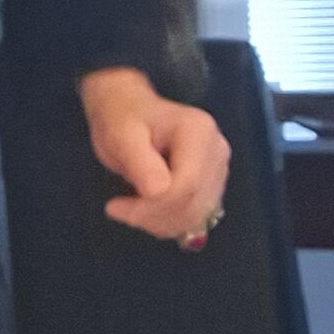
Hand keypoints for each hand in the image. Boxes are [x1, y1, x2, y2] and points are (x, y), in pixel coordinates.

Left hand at [77, 67, 230, 245]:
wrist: (129, 110)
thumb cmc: (123, 118)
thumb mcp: (122, 136)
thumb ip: (141, 163)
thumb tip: (157, 192)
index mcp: (199, 131)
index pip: (187, 184)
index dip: (154, 205)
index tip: (115, 208)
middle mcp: (216, 150)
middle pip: (194, 203)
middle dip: (154, 216)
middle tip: (118, 210)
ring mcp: (218, 169)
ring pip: (196, 216)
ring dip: (159, 222)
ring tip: (129, 208)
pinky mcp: (211, 186)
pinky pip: (195, 217)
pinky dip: (168, 222)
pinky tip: (145, 211)